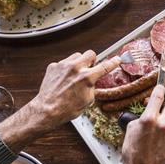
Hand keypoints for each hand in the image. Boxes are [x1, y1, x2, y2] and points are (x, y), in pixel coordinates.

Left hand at [0, 51, 120, 152]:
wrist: (48, 109)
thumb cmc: (68, 108)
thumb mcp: (87, 100)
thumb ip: (92, 87)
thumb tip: (93, 82)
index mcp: (86, 78)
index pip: (104, 67)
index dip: (113, 62)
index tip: (116, 59)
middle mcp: (75, 68)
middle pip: (90, 54)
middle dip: (92, 60)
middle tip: (90, 68)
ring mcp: (63, 65)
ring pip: (76, 56)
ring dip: (79, 63)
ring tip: (76, 74)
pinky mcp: (53, 66)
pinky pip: (64, 62)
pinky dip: (66, 69)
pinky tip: (64, 79)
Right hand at [118, 85, 164, 163]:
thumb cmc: (133, 150)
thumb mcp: (132, 127)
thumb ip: (143, 116)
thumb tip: (148, 108)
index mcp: (149, 117)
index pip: (159, 94)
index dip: (160, 89)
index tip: (161, 88)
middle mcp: (163, 123)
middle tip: (163, 111)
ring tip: (158, 136)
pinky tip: (162, 144)